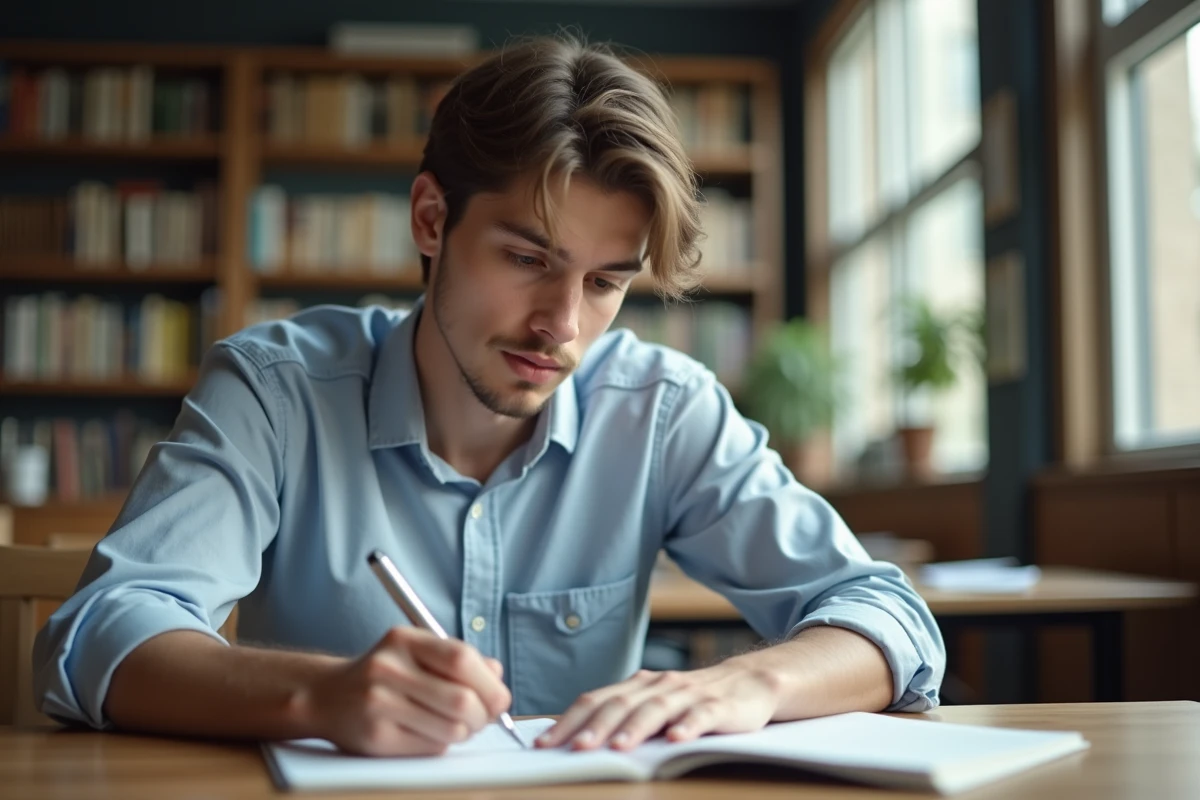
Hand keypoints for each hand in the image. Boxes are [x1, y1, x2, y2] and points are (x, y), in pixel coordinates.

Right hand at [291, 626, 510, 755]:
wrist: (326, 696)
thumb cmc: (384, 675)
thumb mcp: (417, 652)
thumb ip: (458, 660)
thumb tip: (497, 675)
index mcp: (405, 640)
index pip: (462, 660)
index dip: (490, 684)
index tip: (500, 699)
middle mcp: (389, 668)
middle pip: (460, 699)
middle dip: (482, 716)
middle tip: (481, 719)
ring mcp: (378, 703)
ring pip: (450, 729)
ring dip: (464, 733)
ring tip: (456, 727)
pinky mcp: (375, 737)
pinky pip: (430, 748)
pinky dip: (442, 745)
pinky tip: (430, 734)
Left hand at [535, 657, 782, 751]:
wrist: (748, 683)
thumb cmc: (692, 700)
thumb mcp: (653, 704)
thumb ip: (623, 717)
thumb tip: (577, 741)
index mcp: (637, 685)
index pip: (596, 700)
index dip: (569, 721)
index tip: (545, 744)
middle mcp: (658, 685)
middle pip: (621, 704)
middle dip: (595, 727)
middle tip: (574, 749)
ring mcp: (688, 694)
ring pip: (657, 708)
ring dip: (635, 728)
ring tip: (618, 747)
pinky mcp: (718, 706)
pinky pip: (701, 715)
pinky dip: (688, 726)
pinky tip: (677, 739)